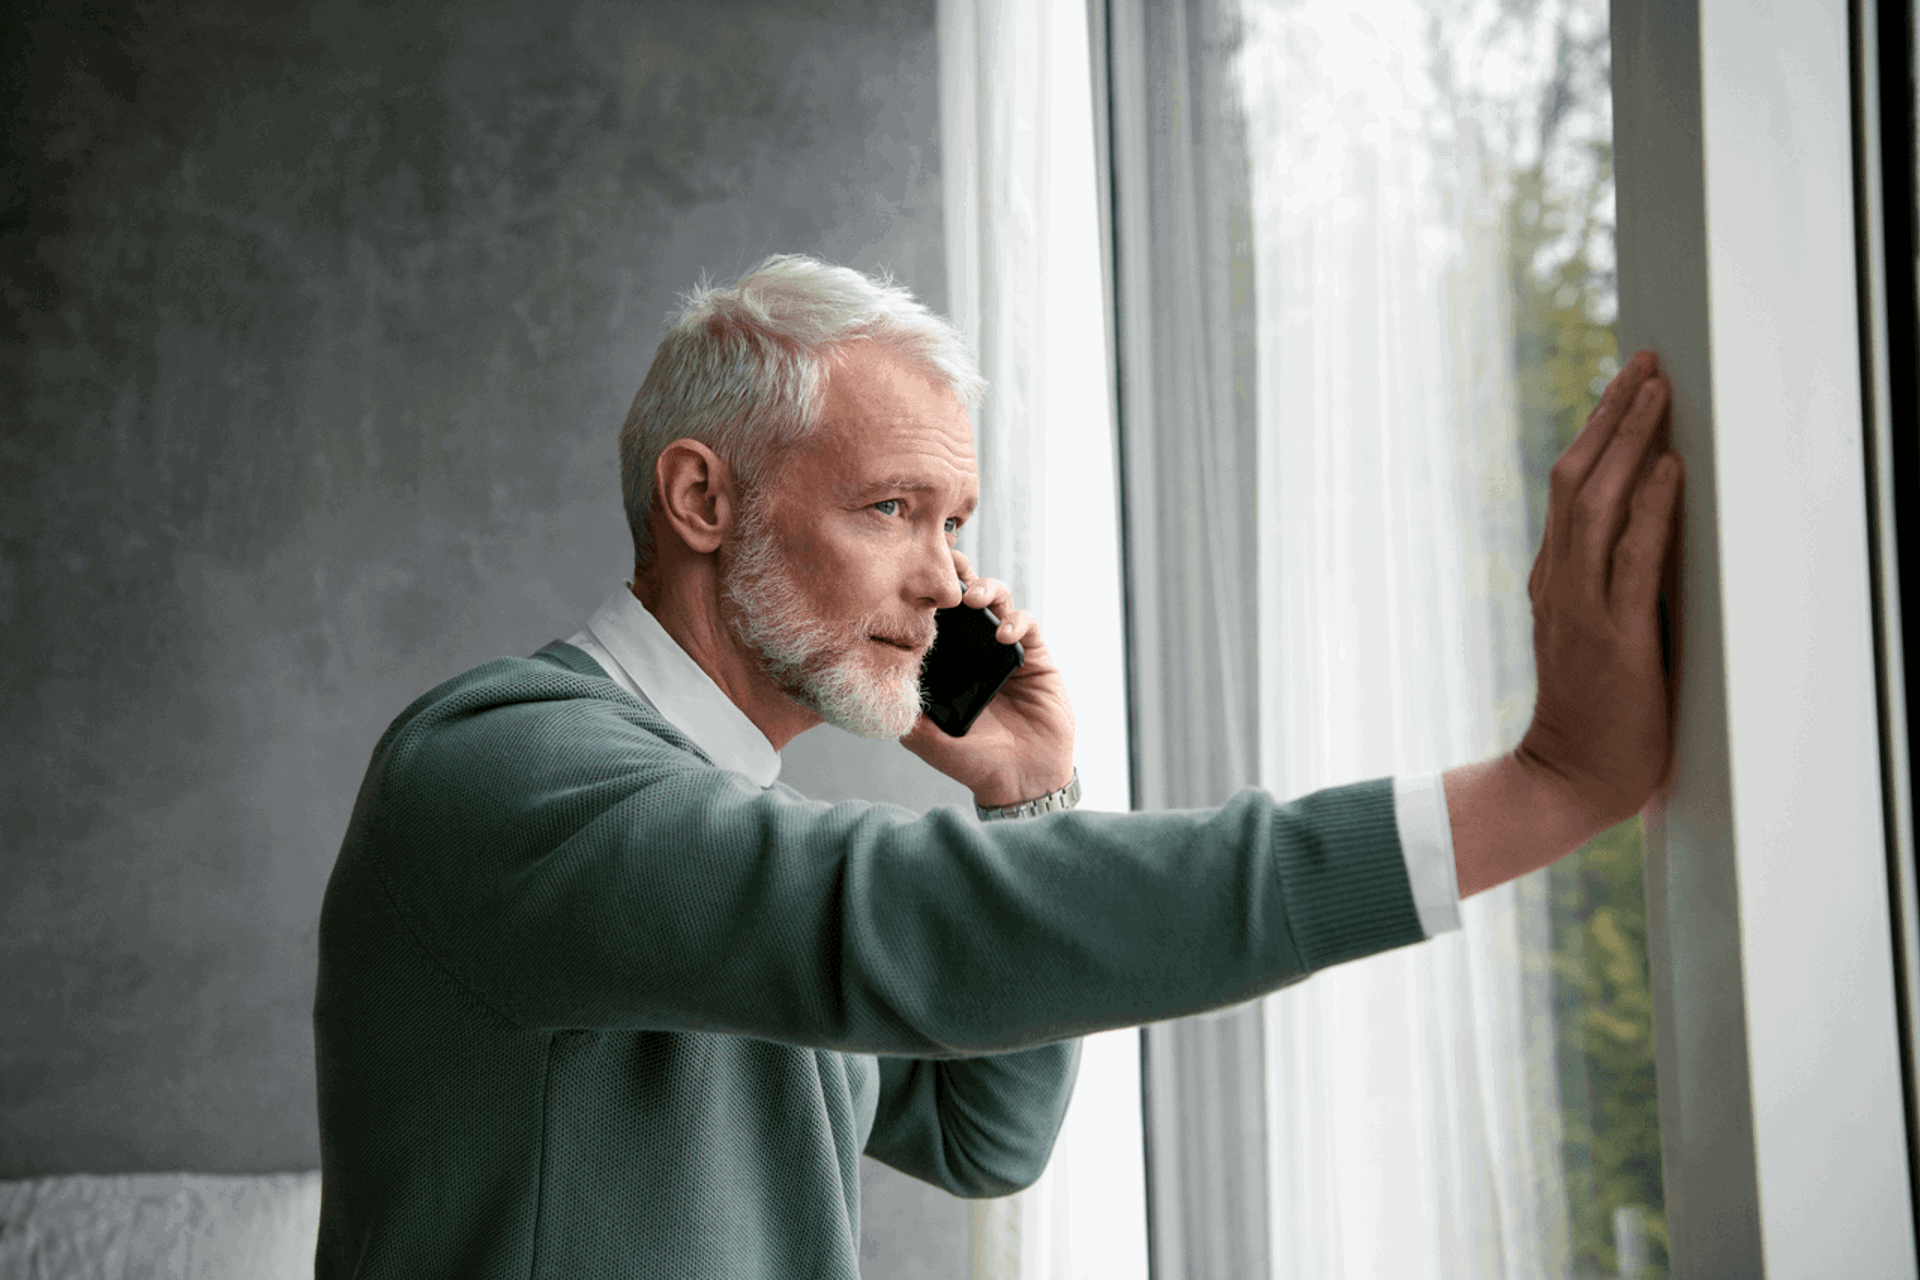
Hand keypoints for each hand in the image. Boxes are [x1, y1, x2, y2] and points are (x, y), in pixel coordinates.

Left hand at [902, 550, 1076, 807]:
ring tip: (972, 597)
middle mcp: (974, 648)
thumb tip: (870, 683)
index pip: (934, 615)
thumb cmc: (972, 761)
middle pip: (964, 595)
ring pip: (997, 598)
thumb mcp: (925, 738)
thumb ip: (904, 710)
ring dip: (986, 588)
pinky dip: (1015, 621)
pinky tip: (1003, 634)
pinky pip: (1026, 623)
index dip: (924, 592)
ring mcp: (1004, 649)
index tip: (910, 569)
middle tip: (946, 561)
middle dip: (956, 573)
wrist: (1020, 780)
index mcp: (947, 660)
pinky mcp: (1034, 656)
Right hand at [1518, 348, 1684, 834]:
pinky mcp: (1613, 637)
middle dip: (1613, 416)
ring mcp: (1581, 608)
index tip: (1628, 387)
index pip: (1571, 491)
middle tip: (1644, 363)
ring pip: (1596, 505)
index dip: (1599, 433)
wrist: (1566, 780)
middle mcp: (1560, 583)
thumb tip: (1652, 536)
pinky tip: (1668, 470)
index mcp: (1555, 581)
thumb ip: (1609, 589)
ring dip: (1629, 443)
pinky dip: (1648, 510)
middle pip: (1576, 480)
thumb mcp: (1596, 638)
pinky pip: (1629, 560)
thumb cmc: (1595, 719)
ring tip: (1656, 393)